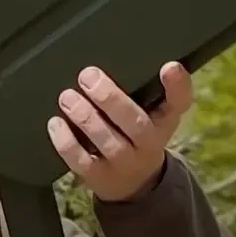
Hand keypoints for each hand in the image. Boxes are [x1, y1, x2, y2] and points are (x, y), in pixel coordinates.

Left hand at [47, 61, 192, 201]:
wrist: (134, 183)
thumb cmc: (140, 134)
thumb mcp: (155, 113)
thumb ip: (151, 87)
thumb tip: (133, 53)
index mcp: (164, 121)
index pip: (179, 103)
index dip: (178, 86)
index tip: (169, 66)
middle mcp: (149, 145)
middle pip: (136, 123)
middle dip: (110, 99)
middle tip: (87, 75)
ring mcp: (124, 164)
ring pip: (108, 142)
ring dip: (85, 117)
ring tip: (67, 96)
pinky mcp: (100, 177)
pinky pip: (82, 162)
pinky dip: (66, 142)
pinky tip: (56, 122)